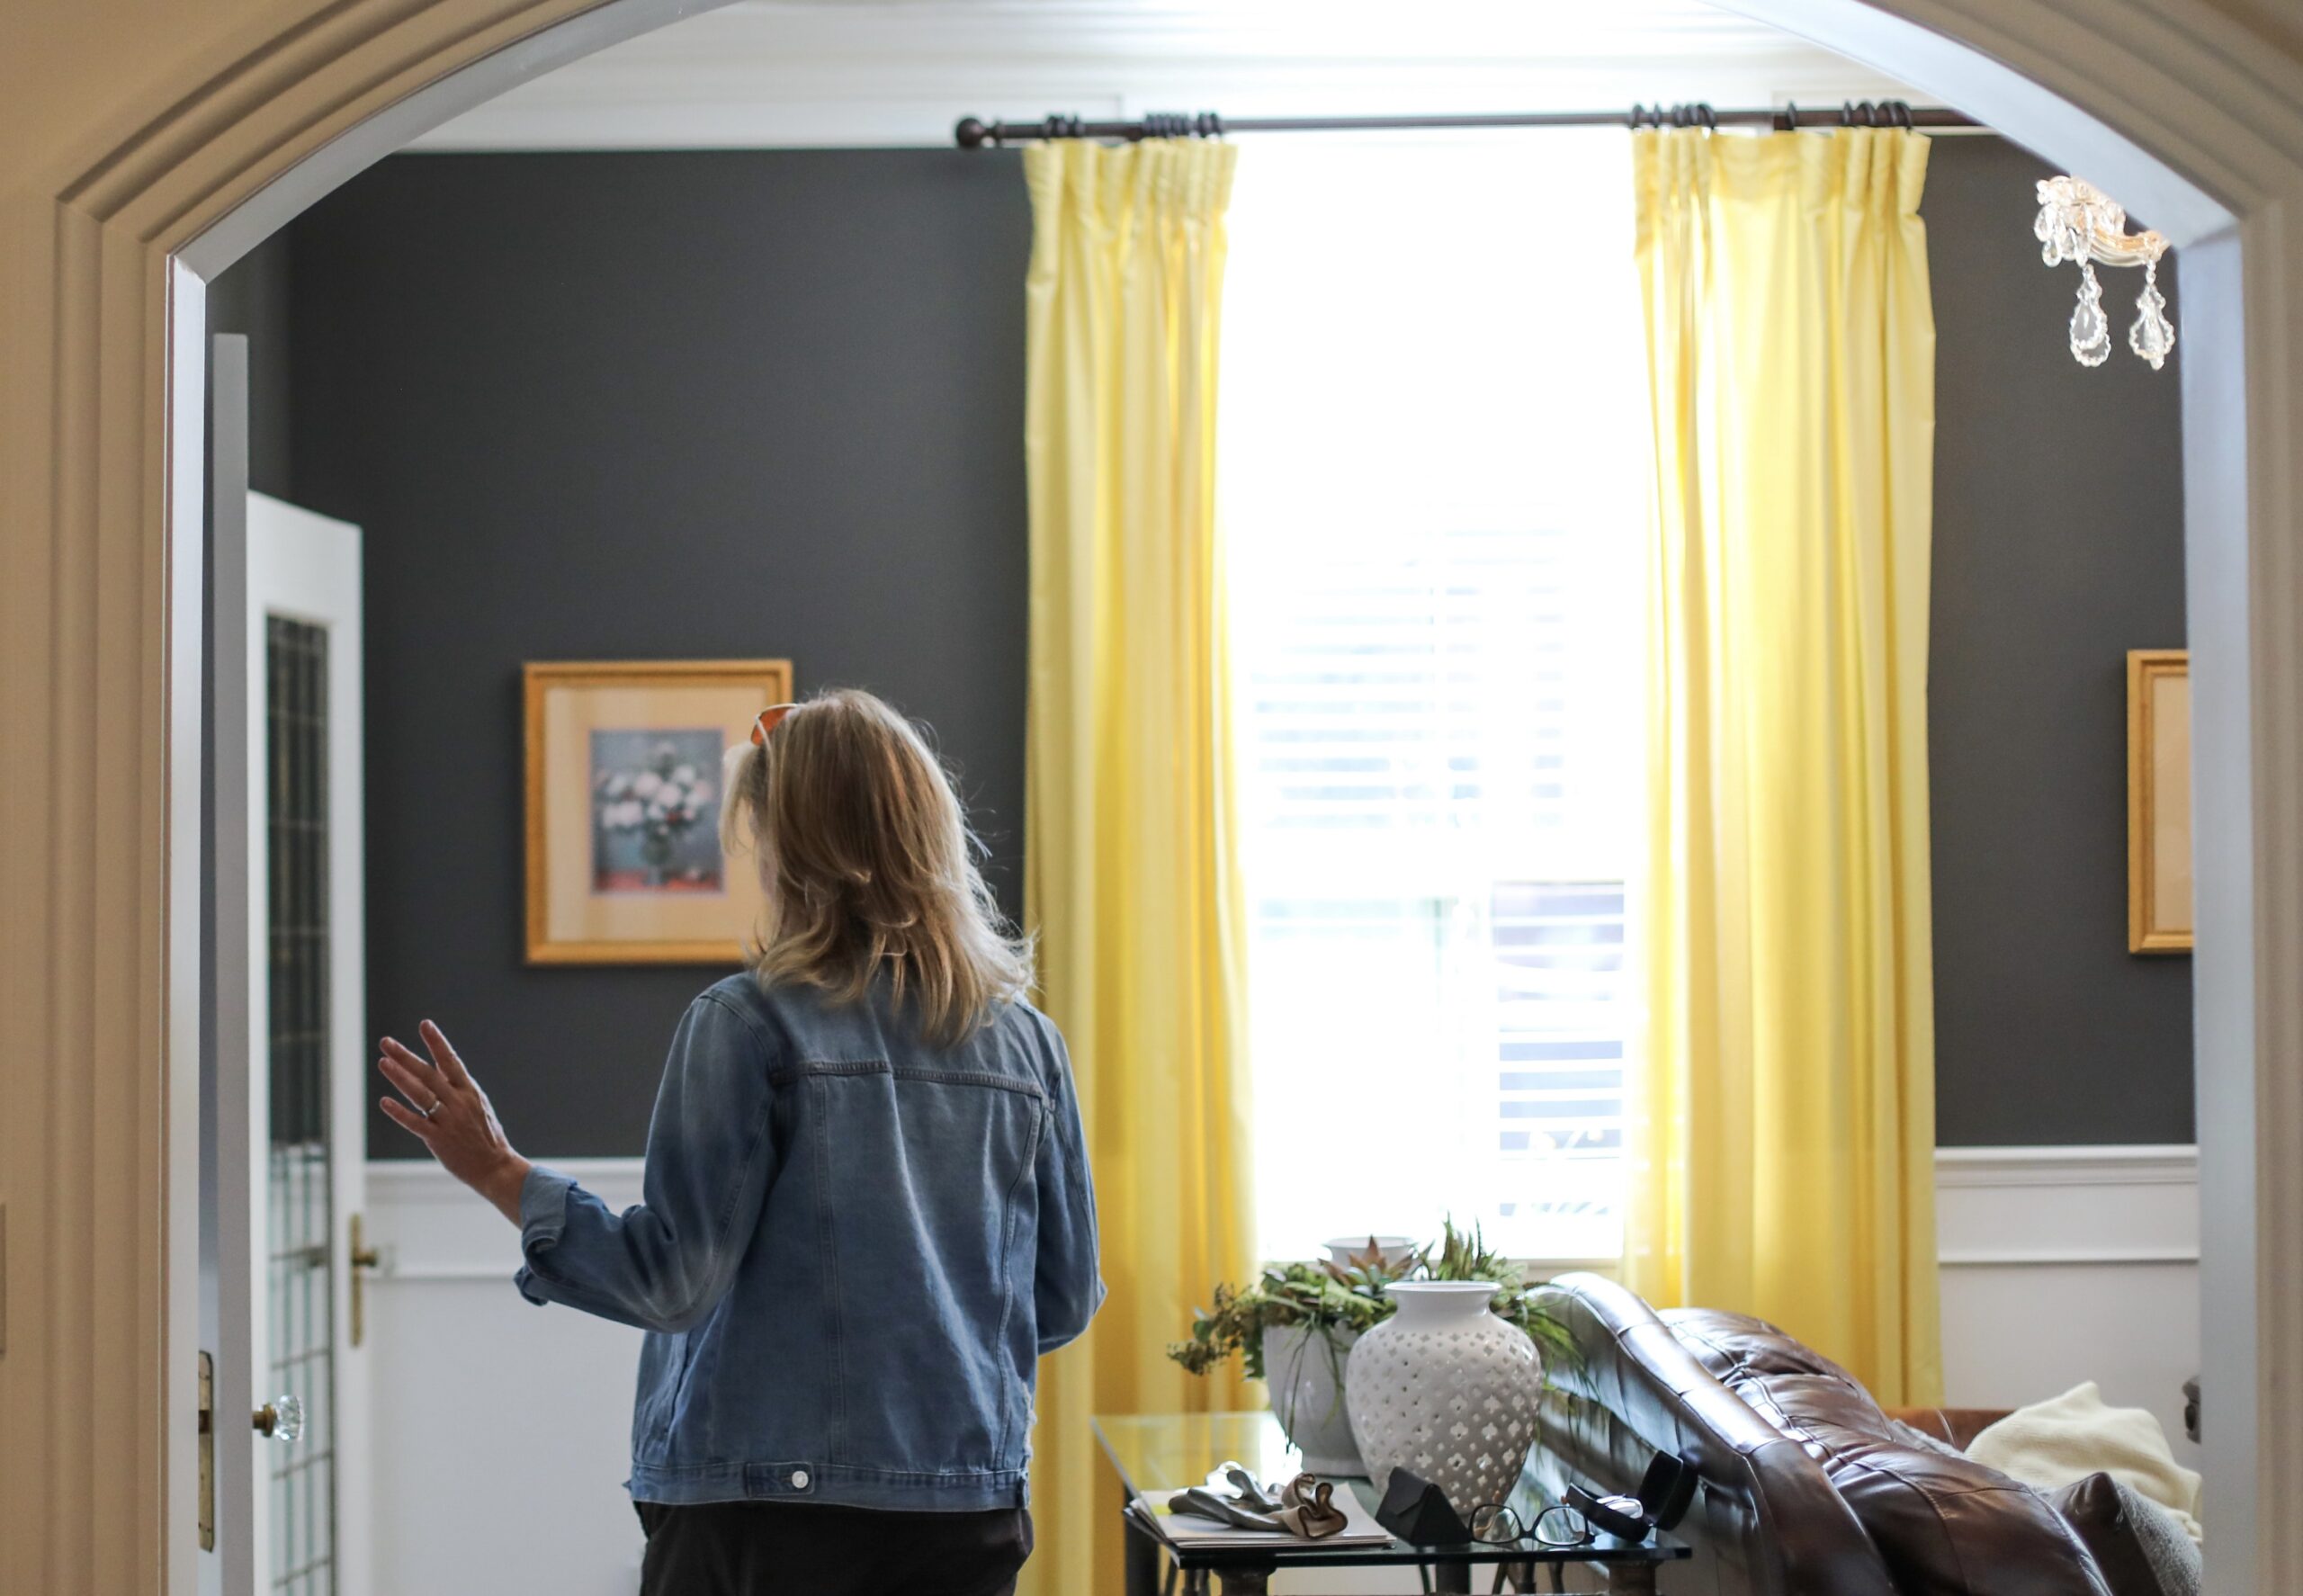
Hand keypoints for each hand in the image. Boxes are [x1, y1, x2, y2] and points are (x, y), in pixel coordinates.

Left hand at [379, 1020, 531, 1224]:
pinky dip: (400, 1112)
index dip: (437, 1042)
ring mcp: (449, 1120)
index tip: (425, 1024)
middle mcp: (459, 1102)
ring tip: (383, 1062)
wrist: (495, 1167)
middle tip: (386, 1042)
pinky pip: (416, 1123)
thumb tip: (439, 1067)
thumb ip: (458, 1088)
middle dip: (406, 1056)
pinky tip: (384, 1102)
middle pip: (428, 1074)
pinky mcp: (439, 1139)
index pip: (450, 1061)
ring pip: (420, 1094)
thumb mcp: (478, 1106)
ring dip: (400, 1077)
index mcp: (470, 1091)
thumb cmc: (486, 1137)